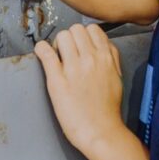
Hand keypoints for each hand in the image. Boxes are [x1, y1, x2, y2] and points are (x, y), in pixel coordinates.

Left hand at [35, 23, 127, 158]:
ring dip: (56, 44)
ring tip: (56, 57)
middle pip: (76, 29)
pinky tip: (41, 53)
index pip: (92, 29)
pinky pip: (46, 54)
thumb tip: (103, 44)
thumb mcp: (118, 76)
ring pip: (62, 36)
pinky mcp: (57, 80)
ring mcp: (73, 68)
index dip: (83, 36)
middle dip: (69, 38)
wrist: (99, 130)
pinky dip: (41, 49)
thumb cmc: (108, 108)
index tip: (79, 45)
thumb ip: (112, 57)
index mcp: (106, 57)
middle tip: (66, 52)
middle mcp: (90, 58)